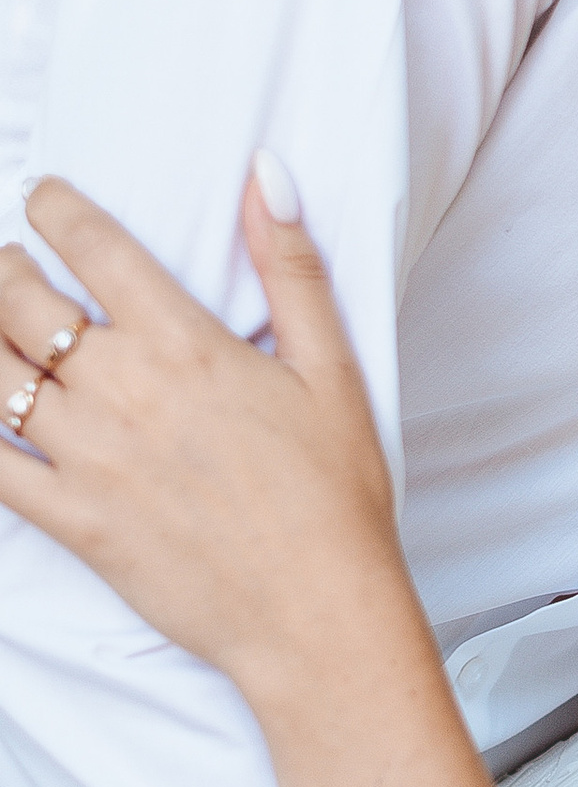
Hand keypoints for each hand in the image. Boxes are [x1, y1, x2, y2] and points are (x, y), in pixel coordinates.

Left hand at [0, 169, 404, 700]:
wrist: (317, 612)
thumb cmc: (335, 492)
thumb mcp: (334, 368)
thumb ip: (291, 266)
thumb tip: (267, 174)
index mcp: (185, 344)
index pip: (92, 246)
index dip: (53, 208)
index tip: (44, 199)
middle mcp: (124, 391)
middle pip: (21, 302)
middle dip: (5, 270)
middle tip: (14, 268)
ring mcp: (87, 457)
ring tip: (0, 331)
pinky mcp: (70, 519)